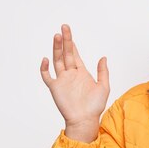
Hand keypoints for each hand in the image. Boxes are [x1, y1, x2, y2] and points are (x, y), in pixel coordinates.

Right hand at [40, 24, 109, 141]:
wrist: (85, 120)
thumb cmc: (95, 106)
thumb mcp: (103, 87)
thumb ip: (103, 72)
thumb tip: (103, 57)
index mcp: (81, 73)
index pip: (75, 55)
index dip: (72, 43)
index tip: (69, 32)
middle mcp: (70, 74)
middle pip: (66, 54)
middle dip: (65, 41)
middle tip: (64, 28)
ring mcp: (62, 80)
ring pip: (57, 60)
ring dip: (56, 49)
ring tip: (57, 36)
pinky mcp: (55, 88)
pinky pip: (47, 76)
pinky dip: (44, 68)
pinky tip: (46, 59)